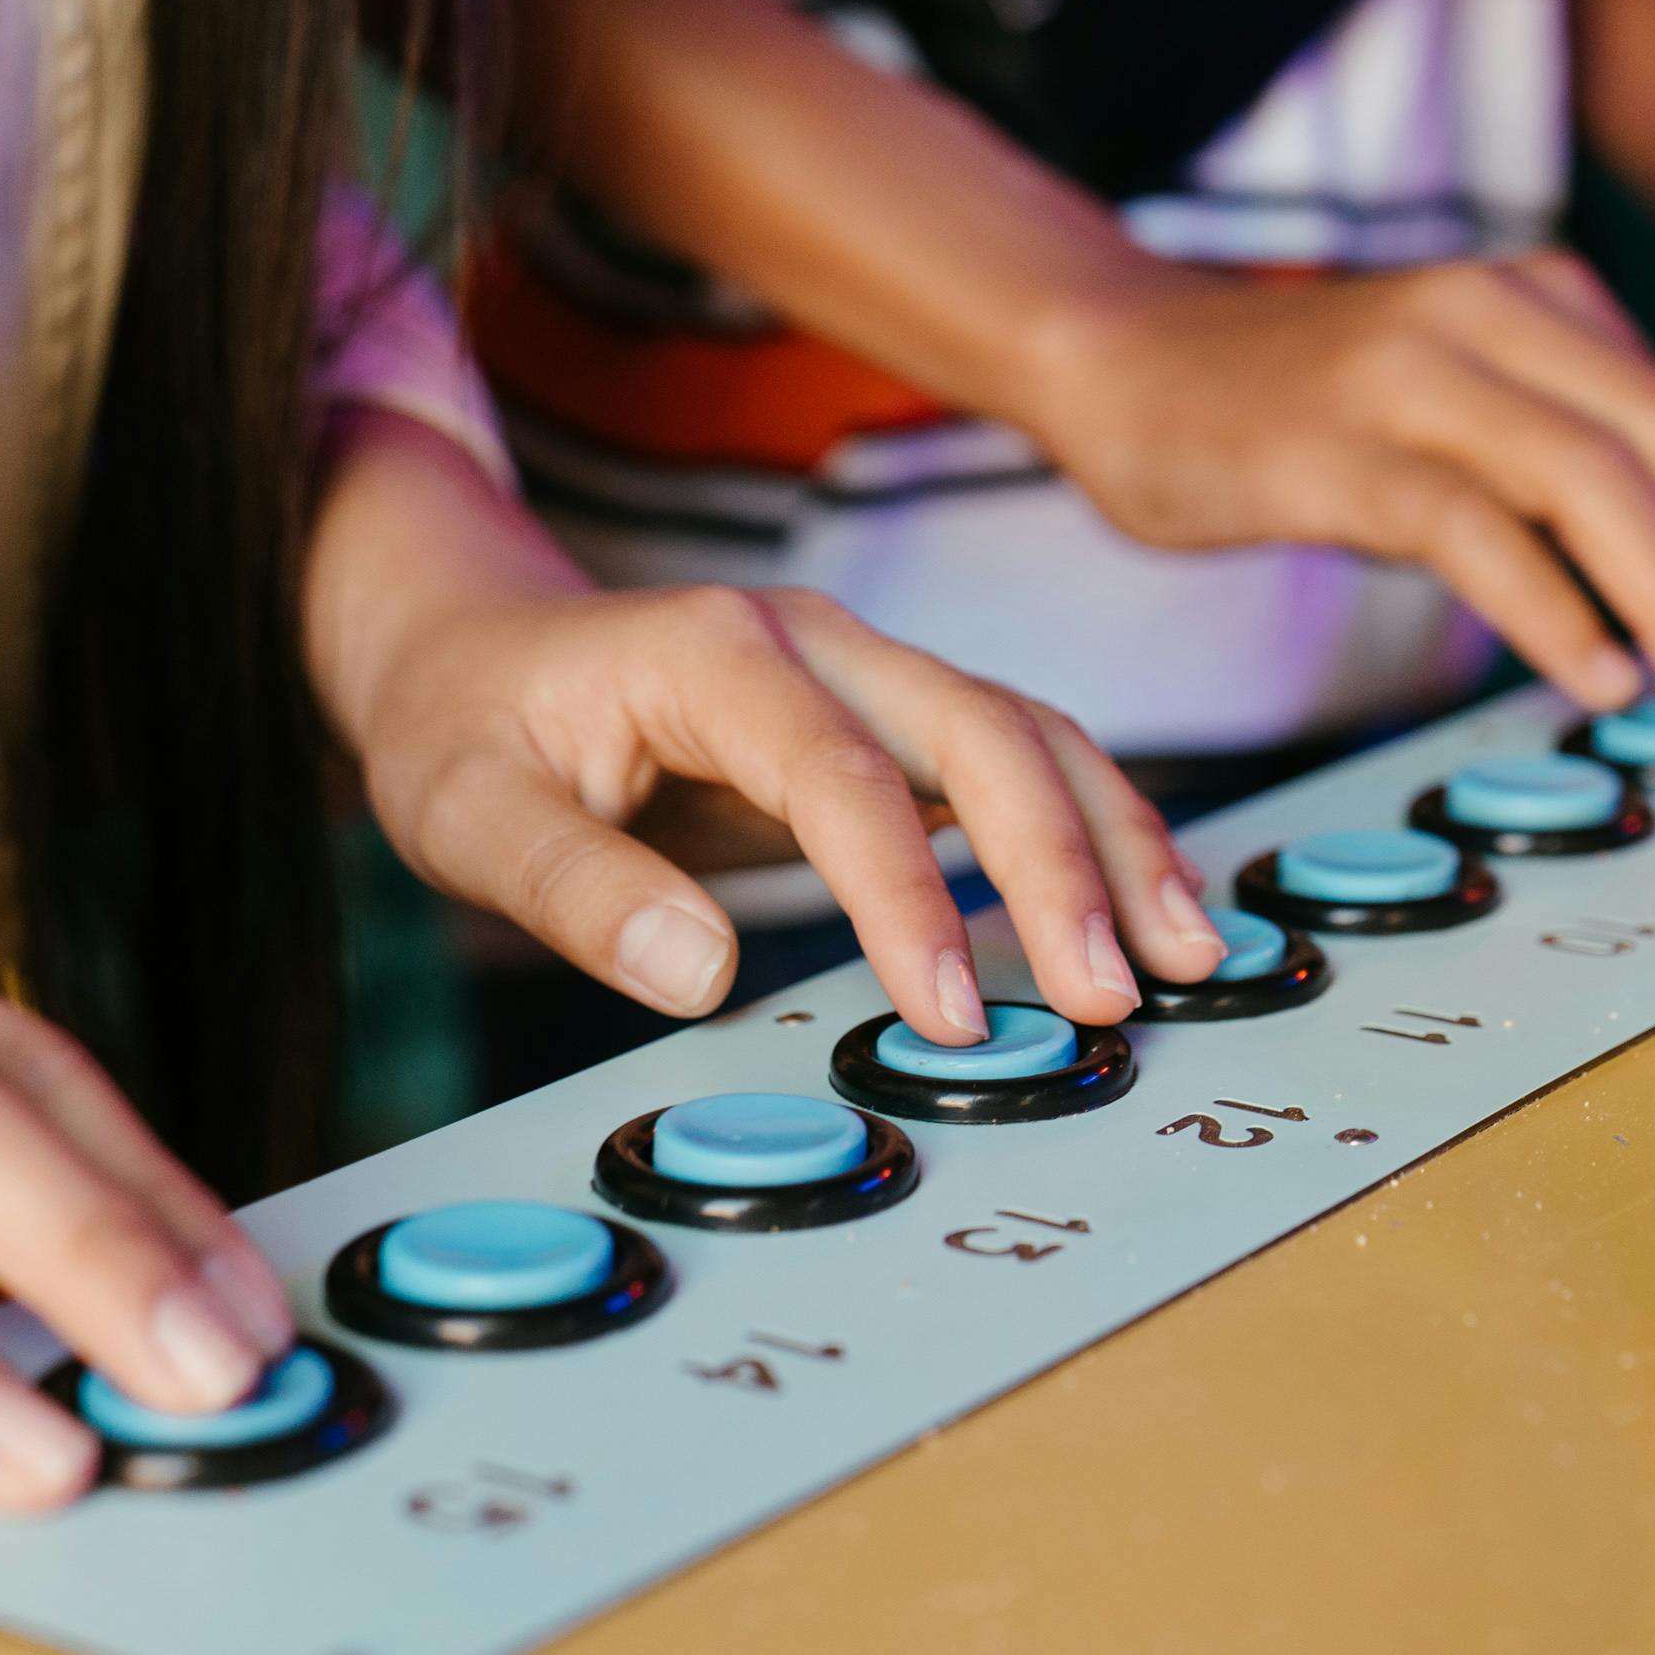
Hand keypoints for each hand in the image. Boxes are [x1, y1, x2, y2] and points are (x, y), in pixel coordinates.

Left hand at [315, 414, 1222, 1043]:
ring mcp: (869, 671)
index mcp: (717, 653)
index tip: (947, 1014)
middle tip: (1111, 996)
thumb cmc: (468, 727)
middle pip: (984, 729)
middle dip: (1064, 864)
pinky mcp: (895, 717)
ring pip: (1031, 734)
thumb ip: (575, 889)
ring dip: (1115, 842)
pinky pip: (1020, 760)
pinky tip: (1151, 909)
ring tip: (1187, 955)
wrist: (476, 640)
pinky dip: (1095, 832)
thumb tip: (699, 974)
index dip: (908, 895)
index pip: (844, 775)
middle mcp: (818, 642)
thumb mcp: (467, 813)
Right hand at [1019, 252, 1654, 730]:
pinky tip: (1596, 678)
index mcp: (1538, 298)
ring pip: (1590, 483)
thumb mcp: (1477, 411)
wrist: (1119, 358)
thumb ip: (1604, 458)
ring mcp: (1411, 373)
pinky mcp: (1337, 448)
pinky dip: (1553, 613)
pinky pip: (1476, 531)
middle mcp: (1489, 312)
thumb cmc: (1297, 403)